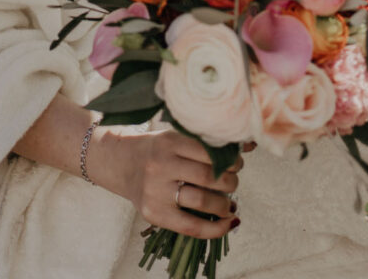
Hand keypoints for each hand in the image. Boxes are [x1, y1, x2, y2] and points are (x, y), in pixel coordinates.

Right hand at [89, 127, 241, 238]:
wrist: (119, 163)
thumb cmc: (155, 149)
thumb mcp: (175, 137)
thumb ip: (205, 143)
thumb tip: (248, 145)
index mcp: (169, 141)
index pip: (210, 151)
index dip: (231, 159)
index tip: (238, 162)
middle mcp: (161, 165)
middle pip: (210, 176)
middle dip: (231, 181)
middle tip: (234, 181)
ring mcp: (156, 191)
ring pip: (203, 201)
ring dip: (226, 204)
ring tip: (230, 202)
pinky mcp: (154, 214)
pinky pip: (192, 227)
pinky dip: (216, 229)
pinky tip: (229, 223)